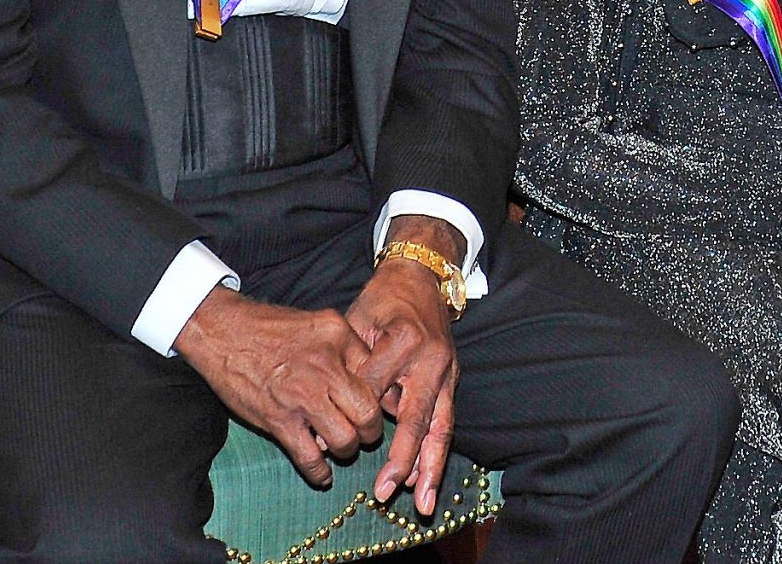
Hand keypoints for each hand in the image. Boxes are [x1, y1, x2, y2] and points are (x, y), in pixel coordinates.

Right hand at [175, 289, 386, 488]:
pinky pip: (310, 458)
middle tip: (363, 433)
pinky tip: (322, 473)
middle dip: (370, 430)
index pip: (377, 375)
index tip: (375, 406)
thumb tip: (369, 376)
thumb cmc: (270, 327)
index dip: (379, 396)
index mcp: (338, 336)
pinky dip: (319, 472)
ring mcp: (302, 396)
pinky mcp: (279, 420)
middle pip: (368, 413)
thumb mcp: (319, 321)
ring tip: (341, 447)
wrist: (222, 331)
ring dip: (346, 450)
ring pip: (345, 440)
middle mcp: (326, 366)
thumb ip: (347, 345)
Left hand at [345, 217, 464, 515]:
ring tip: (422, 504)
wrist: (422, 277)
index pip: (375, 390)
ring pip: (439, 428)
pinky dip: (435, 455)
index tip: (329, 442)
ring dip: (429, 469)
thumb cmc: (382, 300)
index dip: (351, 416)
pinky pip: (445, 423)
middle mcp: (431, 361)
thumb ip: (349, 362)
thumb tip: (333, 407)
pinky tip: (427, 482)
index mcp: (405, 340)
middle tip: (384, 492)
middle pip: (416, 418)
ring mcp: (446, 373)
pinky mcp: (452, 382)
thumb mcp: (358, 319)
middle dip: (402, 459)